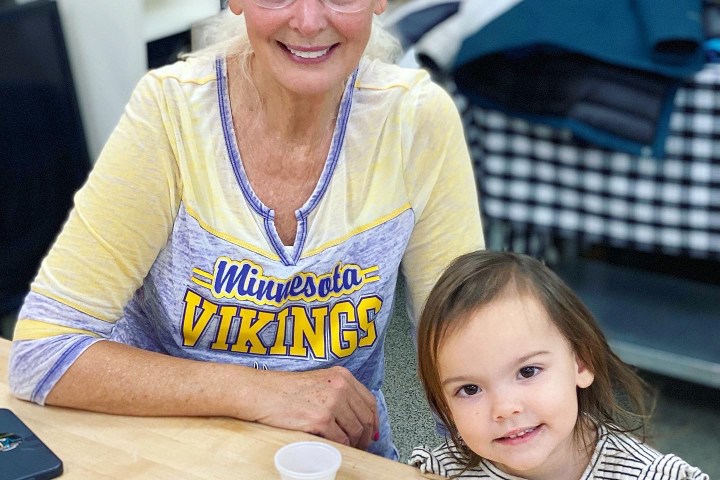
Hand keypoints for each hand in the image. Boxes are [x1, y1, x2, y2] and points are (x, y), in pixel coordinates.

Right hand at [251, 366, 378, 449]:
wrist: (261, 392)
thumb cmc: (284, 389)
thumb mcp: (318, 381)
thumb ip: (338, 393)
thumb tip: (355, 415)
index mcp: (341, 376)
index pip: (369, 401)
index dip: (374, 420)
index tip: (372, 432)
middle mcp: (340, 386)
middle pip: (365, 418)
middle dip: (365, 436)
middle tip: (360, 446)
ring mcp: (332, 402)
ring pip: (354, 431)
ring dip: (352, 443)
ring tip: (345, 448)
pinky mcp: (321, 418)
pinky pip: (339, 440)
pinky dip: (338, 447)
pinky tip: (331, 446)